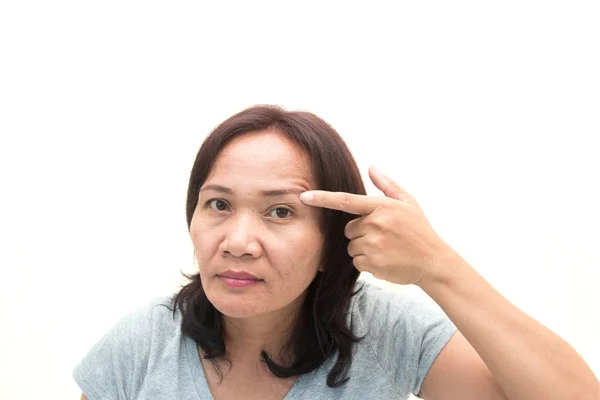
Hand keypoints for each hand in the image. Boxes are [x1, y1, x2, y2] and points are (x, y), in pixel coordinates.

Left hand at [299, 166, 458, 285]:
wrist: (433, 262)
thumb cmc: (420, 230)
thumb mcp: (408, 203)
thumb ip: (387, 185)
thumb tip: (372, 167)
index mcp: (382, 207)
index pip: (346, 201)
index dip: (323, 198)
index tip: (304, 196)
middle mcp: (375, 224)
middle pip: (349, 229)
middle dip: (360, 232)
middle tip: (383, 236)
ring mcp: (373, 244)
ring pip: (352, 246)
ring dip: (364, 248)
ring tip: (386, 249)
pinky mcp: (372, 263)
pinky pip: (357, 262)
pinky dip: (367, 262)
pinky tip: (385, 260)